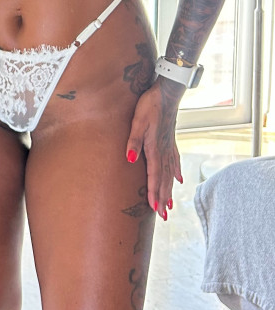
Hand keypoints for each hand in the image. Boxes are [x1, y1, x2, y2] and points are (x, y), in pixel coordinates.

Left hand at [125, 79, 184, 220]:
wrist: (166, 92)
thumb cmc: (149, 106)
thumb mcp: (137, 121)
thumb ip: (133, 141)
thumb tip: (130, 160)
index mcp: (155, 148)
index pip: (154, 176)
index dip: (154, 192)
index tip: (155, 209)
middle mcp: (164, 151)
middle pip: (164, 179)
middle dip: (163, 198)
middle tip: (164, 216)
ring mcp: (169, 146)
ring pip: (170, 173)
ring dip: (170, 189)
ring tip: (171, 205)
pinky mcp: (170, 140)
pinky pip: (175, 161)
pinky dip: (176, 172)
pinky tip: (180, 179)